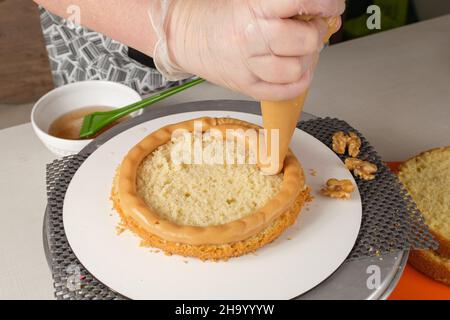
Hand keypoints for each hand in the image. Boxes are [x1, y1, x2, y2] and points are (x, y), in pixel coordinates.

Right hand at [149, 0, 343, 100]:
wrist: (184, 35)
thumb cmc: (215, 15)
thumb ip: (278, 4)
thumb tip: (313, 8)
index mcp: (250, 9)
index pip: (299, 1)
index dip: (324, 3)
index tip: (332, 5)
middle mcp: (249, 39)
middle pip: (303, 42)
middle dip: (316, 33)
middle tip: (312, 28)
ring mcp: (247, 67)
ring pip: (295, 70)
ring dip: (308, 60)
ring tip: (301, 51)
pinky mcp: (245, 86)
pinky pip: (282, 92)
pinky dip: (299, 83)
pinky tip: (298, 72)